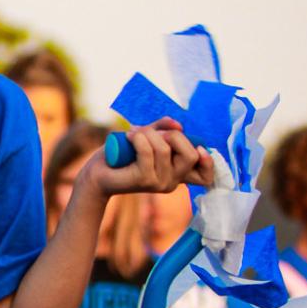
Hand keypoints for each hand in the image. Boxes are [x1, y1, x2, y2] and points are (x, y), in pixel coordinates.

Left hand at [93, 118, 214, 196]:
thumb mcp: (148, 136)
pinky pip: (148, 150)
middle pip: (191, 155)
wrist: (97, 173)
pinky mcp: (144, 179)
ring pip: (165, 148)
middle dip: (173, 135)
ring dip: (148, 133)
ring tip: (133, 134)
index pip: (206, 177)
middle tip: (152, 132)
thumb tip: (178, 124)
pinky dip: (138, 137)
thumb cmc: (123, 155)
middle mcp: (172, 181)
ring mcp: (159, 183)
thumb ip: (164, 128)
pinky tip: (128, 136)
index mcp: (177, 173)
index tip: (199, 148)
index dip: (209, 162)